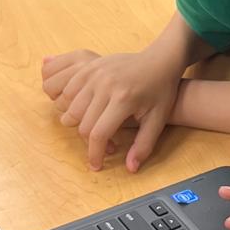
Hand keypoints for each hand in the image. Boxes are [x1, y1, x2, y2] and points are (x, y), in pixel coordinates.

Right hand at [41, 48, 181, 171]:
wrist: (159, 60)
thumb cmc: (160, 91)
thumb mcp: (157, 120)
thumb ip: (143, 146)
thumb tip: (130, 169)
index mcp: (123, 98)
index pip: (98, 134)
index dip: (94, 154)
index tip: (96, 165)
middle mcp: (106, 84)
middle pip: (81, 122)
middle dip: (87, 141)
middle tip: (102, 144)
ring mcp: (95, 73)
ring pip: (70, 107)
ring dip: (77, 123)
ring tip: (93, 127)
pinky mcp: (89, 67)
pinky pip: (68, 90)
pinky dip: (70, 104)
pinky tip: (85, 110)